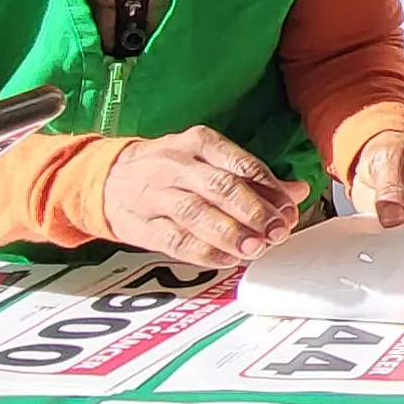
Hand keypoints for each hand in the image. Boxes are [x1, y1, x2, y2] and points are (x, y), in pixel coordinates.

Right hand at [101, 127, 308, 266]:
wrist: (106, 178)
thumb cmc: (168, 168)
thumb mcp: (208, 159)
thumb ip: (253, 176)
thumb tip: (297, 191)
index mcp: (197, 143)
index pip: (238, 163)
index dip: (268, 186)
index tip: (289, 206)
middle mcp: (175, 166)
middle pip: (219, 188)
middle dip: (253, 211)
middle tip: (277, 229)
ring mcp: (156, 196)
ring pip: (197, 215)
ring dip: (231, 234)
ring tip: (256, 247)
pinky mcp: (143, 226)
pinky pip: (177, 241)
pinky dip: (206, 253)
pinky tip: (228, 260)